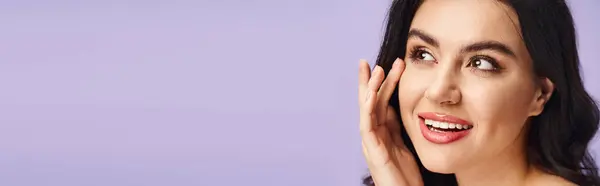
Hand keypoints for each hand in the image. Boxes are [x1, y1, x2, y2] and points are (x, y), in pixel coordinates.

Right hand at [358, 58, 422, 185]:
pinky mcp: (373, 152)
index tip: (385, 65)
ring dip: (369, 89)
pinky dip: (367, 109)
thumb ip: (396, 126)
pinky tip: (370, 94)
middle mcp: (373, 136)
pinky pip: (367, 126)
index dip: (380, 84)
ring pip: (366, 111)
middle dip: (369, 82)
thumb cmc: (405, 176)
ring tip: (375, 70)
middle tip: (370, 61)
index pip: (378, 103)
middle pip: (369, 103)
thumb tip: (393, 106)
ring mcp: (371, 144)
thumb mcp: (403, 144)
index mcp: (381, 133)